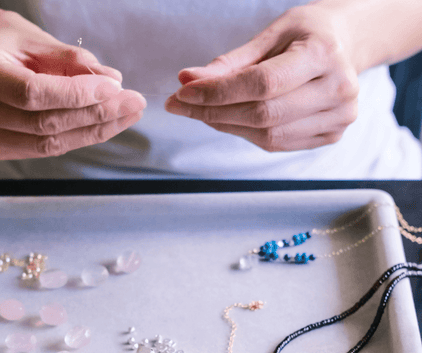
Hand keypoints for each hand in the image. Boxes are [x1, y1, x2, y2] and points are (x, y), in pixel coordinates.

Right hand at [0, 9, 145, 159]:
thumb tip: (113, 80)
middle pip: (44, 124)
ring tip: (126, 115)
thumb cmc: (5, 43)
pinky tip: (104, 125)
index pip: (32, 93)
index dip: (77, 95)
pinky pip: (46, 149)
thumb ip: (71, 60)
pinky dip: (78, 137)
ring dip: (94, 131)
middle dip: (96, 114)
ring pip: (49, 144)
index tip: (115, 88)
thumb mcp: (35, 38)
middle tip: (132, 103)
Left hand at [165, 3, 358, 151]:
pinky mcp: (331, 135)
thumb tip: (186, 81)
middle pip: (263, 115)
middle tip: (182, 105)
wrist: (345, 46)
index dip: (218, 92)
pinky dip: (247, 134)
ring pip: (268, 135)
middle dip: (214, 112)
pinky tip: (232, 119)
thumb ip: (230, 63)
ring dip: (227, 126)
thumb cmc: (304, 35)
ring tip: (204, 111)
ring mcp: (339, 118)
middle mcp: (338, 89)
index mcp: (324, 54)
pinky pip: (277, 144)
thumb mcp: (270, 35)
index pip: (261, 83)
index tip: (183, 93)